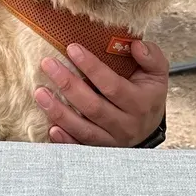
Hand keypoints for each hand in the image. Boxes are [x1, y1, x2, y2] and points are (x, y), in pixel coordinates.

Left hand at [33, 39, 167, 146]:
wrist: (149, 125)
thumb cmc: (147, 92)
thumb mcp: (157, 73)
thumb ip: (151, 56)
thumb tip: (136, 45)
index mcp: (140, 103)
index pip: (112, 85)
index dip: (91, 67)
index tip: (71, 48)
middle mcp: (127, 125)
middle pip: (93, 107)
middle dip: (68, 85)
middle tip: (48, 64)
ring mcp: (113, 141)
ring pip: (83, 129)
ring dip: (59, 112)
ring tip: (39, 92)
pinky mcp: (101, 150)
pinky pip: (81, 148)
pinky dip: (65, 140)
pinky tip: (51, 128)